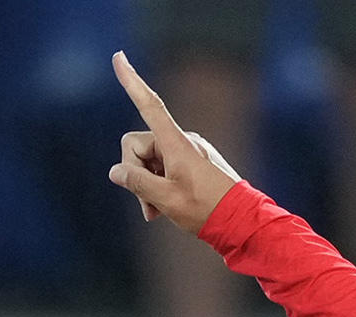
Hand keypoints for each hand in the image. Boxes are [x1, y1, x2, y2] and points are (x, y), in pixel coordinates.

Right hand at [107, 52, 242, 231]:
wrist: (240, 220)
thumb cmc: (204, 209)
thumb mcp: (165, 199)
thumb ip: (136, 183)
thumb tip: (116, 172)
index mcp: (176, 143)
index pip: (149, 105)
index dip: (131, 82)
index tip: (118, 57)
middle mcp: (181, 140)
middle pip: (138, 147)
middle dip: (136, 176)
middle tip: (148, 206)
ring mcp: (186, 149)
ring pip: (149, 161)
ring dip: (147, 186)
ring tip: (157, 211)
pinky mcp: (191, 160)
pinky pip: (163, 167)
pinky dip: (158, 186)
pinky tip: (164, 207)